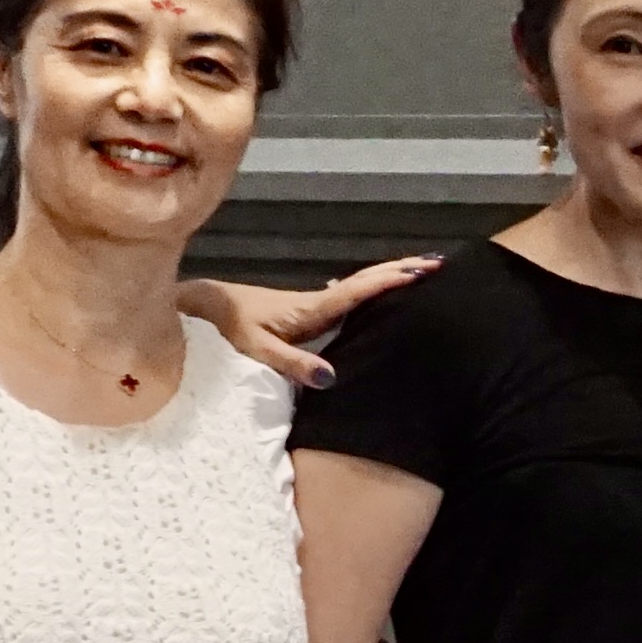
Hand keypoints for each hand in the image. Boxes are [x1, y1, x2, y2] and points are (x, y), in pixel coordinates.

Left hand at [188, 257, 439, 391]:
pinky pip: (349, 299)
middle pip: (366, 283)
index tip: (420, 273)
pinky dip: (371, 290)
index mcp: (311, 309)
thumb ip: (291, 364)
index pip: (358, 292)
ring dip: (390, 277)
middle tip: (438, 264)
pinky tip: (379, 294)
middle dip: (400, 271)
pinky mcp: (306, 315)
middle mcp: (317, 303)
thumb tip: (331, 378)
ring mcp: (313, 307)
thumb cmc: (225, 328)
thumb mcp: (255, 350)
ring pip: (360, 288)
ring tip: (422, 272)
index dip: (389, 282)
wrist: (203, 308)